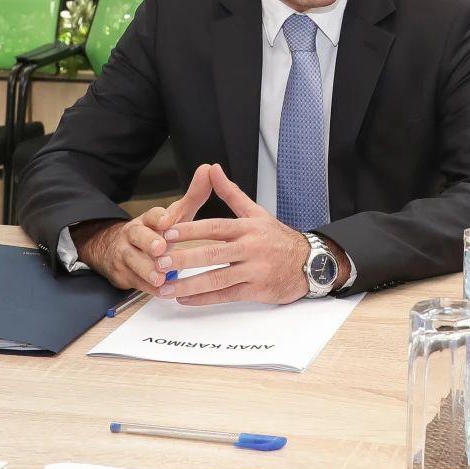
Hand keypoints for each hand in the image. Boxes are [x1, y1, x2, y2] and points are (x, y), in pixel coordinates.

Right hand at [75, 163, 215, 291]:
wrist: (119, 251)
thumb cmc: (158, 233)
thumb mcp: (176, 216)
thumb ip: (194, 196)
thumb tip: (209, 168)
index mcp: (148, 219)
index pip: (151, 215)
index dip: (158, 217)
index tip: (167, 220)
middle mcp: (134, 235)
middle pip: (138, 236)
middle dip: (148, 242)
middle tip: (160, 248)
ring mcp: (126, 255)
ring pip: (133, 261)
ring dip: (146, 269)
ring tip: (160, 277)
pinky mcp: (123, 275)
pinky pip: (135, 282)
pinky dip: (147, 288)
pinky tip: (160, 292)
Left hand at [156, 164, 317, 305]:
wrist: (310, 263)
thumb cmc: (277, 238)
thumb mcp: (256, 213)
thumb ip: (231, 193)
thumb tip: (212, 169)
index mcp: (248, 227)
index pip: (215, 227)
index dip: (190, 230)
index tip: (167, 233)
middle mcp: (251, 248)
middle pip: (213, 253)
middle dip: (184, 258)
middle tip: (159, 262)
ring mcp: (254, 271)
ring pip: (217, 278)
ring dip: (189, 284)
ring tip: (166, 287)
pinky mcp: (257, 291)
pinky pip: (226, 295)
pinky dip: (204, 299)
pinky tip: (185, 299)